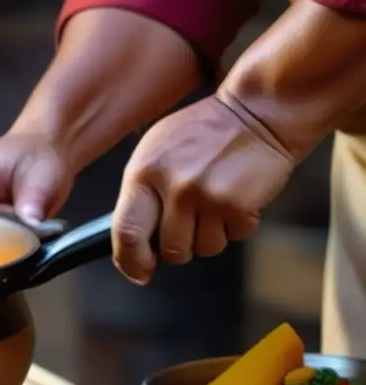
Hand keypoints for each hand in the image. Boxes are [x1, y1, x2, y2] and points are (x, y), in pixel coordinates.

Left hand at [112, 93, 294, 284]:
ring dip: (212, 234)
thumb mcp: (156, 151)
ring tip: (216, 200)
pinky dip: (238, 224)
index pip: (126, 232)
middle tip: (191, 224)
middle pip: (171, 250)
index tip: (138, 272)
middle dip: (180, 248)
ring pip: (205, 248)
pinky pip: (235, 237)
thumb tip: (132, 241)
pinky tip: (237, 196)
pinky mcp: (238, 206)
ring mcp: (206, 197)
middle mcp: (173, 188)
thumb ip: (142, 192)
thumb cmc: (203, 133)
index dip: (130, 261)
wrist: (258, 112)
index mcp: (143, 173)